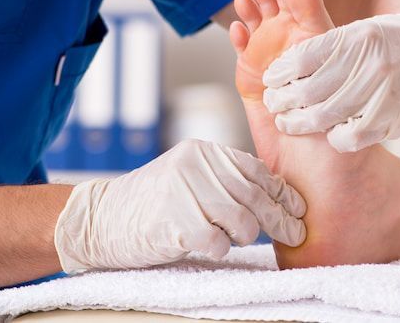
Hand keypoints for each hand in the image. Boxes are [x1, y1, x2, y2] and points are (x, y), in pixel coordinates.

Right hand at [53, 139, 306, 272]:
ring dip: (244, 237)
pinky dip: (218, 249)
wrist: (99, 218)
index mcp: (202, 151)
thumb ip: (225, 181)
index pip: (256, 170)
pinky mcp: (173, 221)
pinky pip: (216, 242)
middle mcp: (195, 164)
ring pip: (241, 221)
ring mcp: (183, 191)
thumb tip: (278, 199)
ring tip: (230, 239)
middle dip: (280, 220)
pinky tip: (207, 246)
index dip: (282, 193)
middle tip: (296, 234)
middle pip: (254, 197)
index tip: (299, 211)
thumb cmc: (152, 203)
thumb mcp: (189, 178)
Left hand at [262, 7, 399, 151]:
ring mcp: (385, 93)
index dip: (280, 73)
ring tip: (288, 122)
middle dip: (283, 101)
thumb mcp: (360, 32)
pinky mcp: (396, 117)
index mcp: (358, 37)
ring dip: (301, 123)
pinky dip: (335, 138)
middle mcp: (371, 64)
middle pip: (310, 91)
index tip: (269, 80)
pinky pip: (354, 136)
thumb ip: (327, 45)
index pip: (303, 58)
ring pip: (327, 116)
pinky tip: (326, 134)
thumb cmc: (390, 41)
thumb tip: (284, 64)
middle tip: (273, 105)